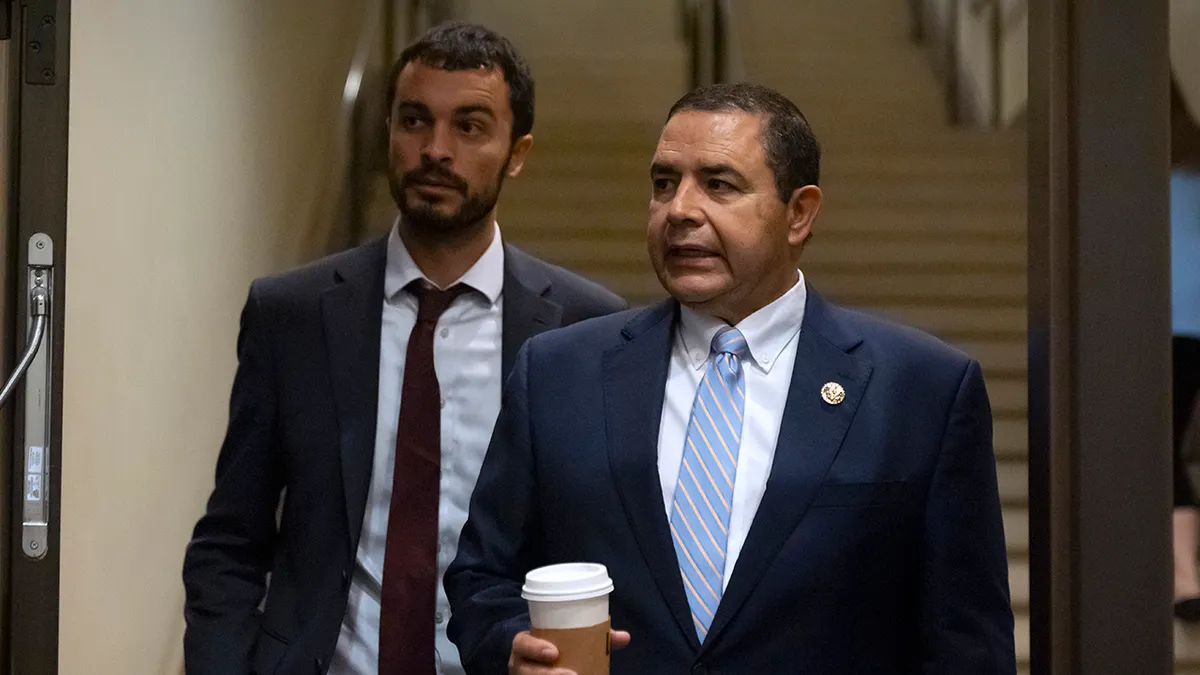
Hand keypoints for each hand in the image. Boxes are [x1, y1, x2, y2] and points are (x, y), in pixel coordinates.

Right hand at [508, 630, 631, 674]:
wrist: (535, 660)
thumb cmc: (553, 644)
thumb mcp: (565, 636)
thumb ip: (593, 635)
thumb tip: (624, 637)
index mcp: (525, 644)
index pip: (522, 644)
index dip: (535, 649)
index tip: (554, 653)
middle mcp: (520, 664)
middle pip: (526, 672)